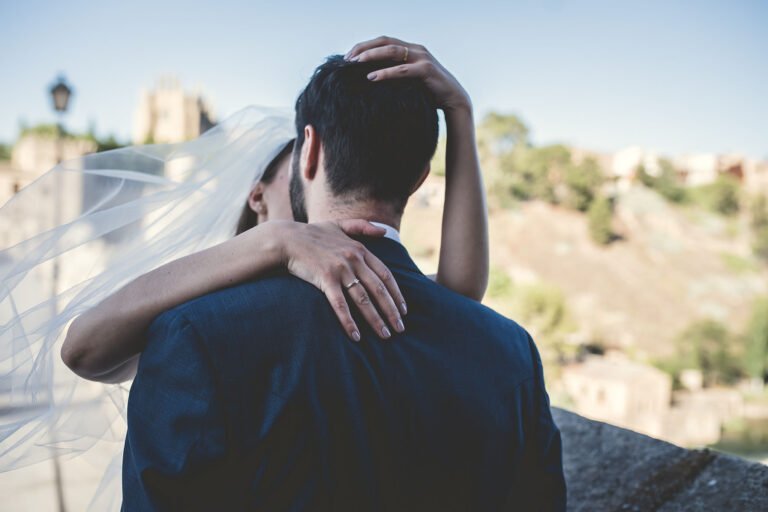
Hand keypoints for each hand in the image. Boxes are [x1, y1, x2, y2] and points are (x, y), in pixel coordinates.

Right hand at [275, 220, 406, 341]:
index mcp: (360, 249)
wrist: (287, 239)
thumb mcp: (340, 225)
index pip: (385, 275)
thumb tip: (384, 232)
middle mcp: (354, 260)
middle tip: (400, 329)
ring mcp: (340, 269)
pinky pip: (340, 304)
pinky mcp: (325, 279)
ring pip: (363, 299)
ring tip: (385, 335)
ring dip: (376, 319)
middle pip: (378, 290)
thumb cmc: (313, 233)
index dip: (396, 294)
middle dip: (391, 311)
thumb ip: (362, 227)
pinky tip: (356, 336)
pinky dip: (349, 321)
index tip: (404, 310)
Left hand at [345, 36, 471, 112]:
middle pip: (385, 42)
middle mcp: (416, 49)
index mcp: (410, 49)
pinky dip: (386, 73)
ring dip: (372, 56)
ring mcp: (422, 58)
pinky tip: (372, 77)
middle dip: (364, 48)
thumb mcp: (408, 82)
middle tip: (347, 59)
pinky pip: (403, 70)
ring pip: (393, 51)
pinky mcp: (427, 70)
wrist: (454, 100)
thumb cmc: (429, 93)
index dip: (365, 46)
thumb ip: (394, 76)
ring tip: (355, 64)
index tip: (347, 56)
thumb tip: (369, 80)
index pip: (383, 41)